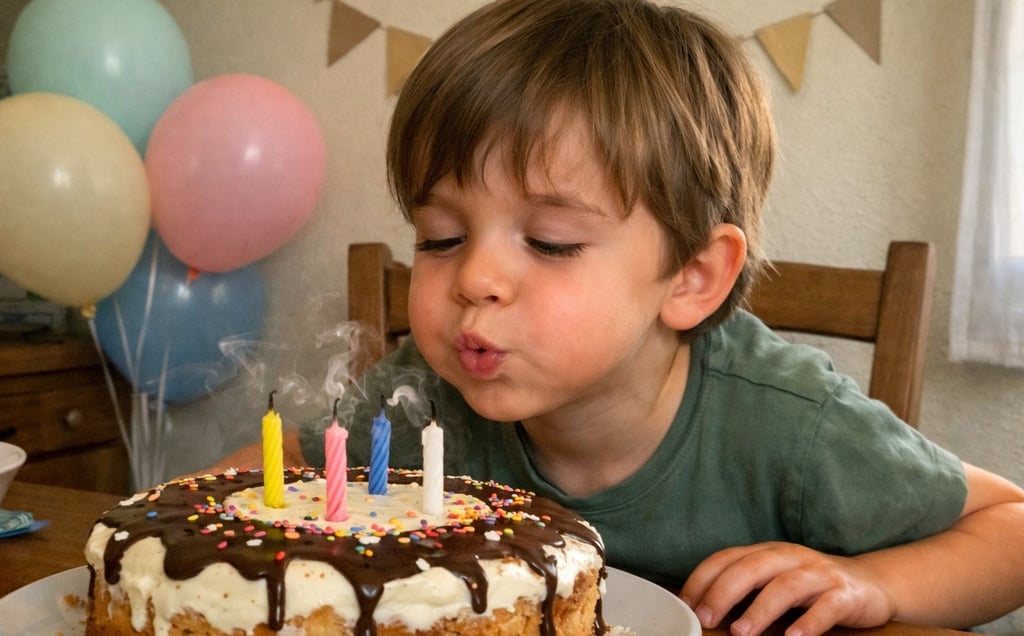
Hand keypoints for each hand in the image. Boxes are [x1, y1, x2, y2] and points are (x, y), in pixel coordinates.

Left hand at [679, 542, 894, 635]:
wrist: (869, 584)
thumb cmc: (809, 587)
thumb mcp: (773, 580)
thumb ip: (744, 589)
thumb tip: (702, 610)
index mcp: (767, 552)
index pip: (727, 558)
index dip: (703, 579)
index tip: (685, 604)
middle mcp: (790, 557)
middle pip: (751, 568)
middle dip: (724, 593)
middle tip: (706, 619)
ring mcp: (818, 574)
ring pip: (785, 586)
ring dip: (760, 610)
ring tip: (741, 633)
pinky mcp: (844, 594)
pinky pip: (826, 607)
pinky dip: (808, 623)